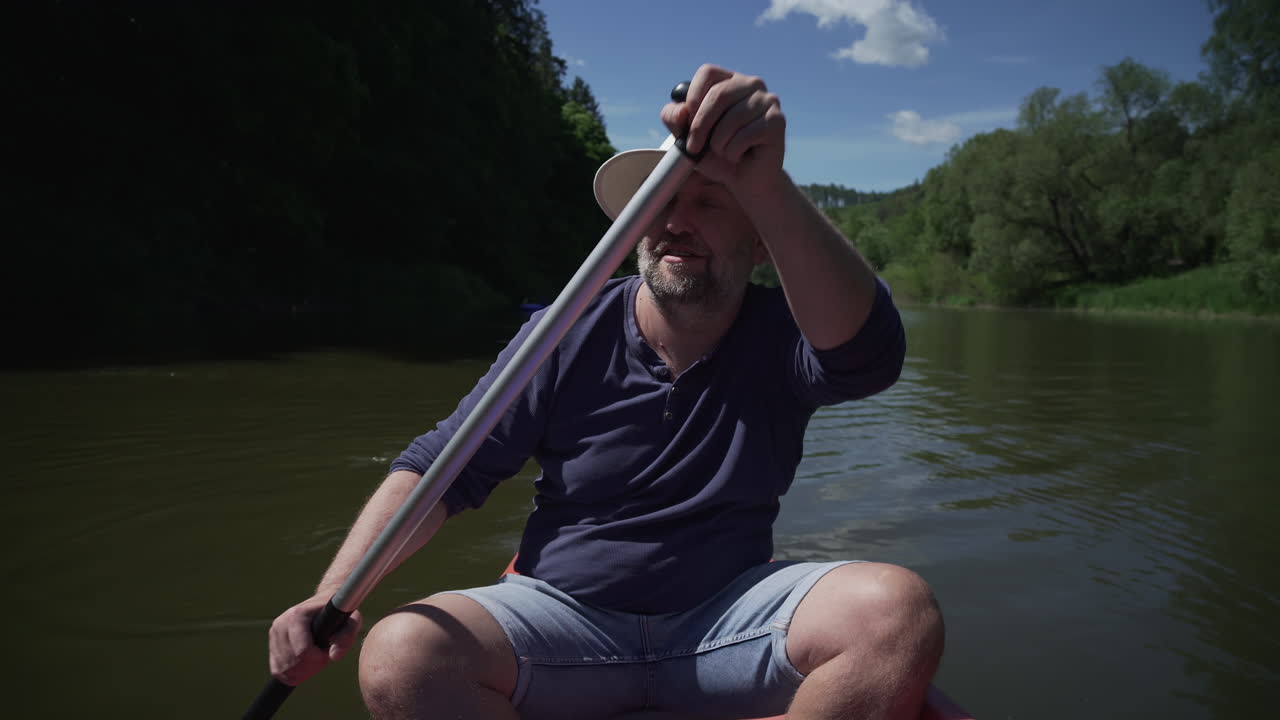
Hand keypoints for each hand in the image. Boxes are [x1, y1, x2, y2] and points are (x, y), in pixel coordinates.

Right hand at [268, 595, 363, 685]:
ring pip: (283, 669)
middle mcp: (281, 624)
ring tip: (316, 658)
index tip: (328, 651)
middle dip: (312, 666)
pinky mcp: (272, 644)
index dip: (318, 659)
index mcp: (297, 615)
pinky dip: (292, 674)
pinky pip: (277, 670)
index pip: (302, 652)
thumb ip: (346, 636)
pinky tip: (305, 665)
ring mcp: (274, 634)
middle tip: (324, 655)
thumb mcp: (351, 621)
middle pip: (292, 663)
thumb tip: (334, 656)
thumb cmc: (339, 614)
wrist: (325, 605)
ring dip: (303, 671)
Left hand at [661, 64, 786, 200]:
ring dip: (719, 144)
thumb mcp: (687, 137)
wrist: (745, 181)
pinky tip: (740, 156)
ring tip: (723, 153)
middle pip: (718, 94)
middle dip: (700, 125)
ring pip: (732, 118)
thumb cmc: (717, 156)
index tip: (686, 122)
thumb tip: (682, 110)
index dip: (693, 97)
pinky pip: (746, 135)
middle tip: (694, 147)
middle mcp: (752, 84)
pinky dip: (734, 152)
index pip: (708, 72)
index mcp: (730, 81)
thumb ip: (674, 119)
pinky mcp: (777, 121)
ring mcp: (767, 101)